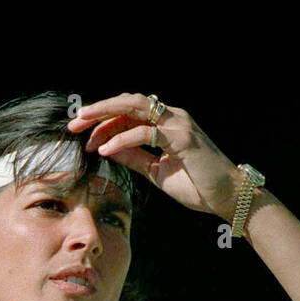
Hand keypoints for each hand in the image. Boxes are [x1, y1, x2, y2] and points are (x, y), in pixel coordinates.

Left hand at [68, 93, 241, 220]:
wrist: (225, 197)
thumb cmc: (196, 185)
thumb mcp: (156, 172)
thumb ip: (134, 158)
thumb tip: (106, 149)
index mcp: (166, 123)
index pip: (129, 113)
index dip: (104, 121)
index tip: (82, 135)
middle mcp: (172, 116)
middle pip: (128, 103)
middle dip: (99, 111)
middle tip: (74, 123)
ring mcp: (178, 124)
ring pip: (135, 108)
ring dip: (106, 116)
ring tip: (83, 129)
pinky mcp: (182, 137)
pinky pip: (146, 133)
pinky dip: (123, 139)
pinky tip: (105, 149)